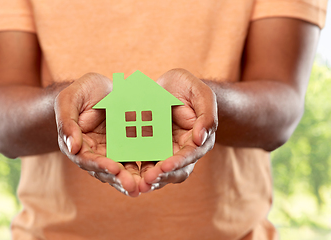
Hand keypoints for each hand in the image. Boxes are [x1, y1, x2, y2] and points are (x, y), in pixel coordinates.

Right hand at [55, 73, 141, 196]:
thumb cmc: (82, 91)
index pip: (86, 159)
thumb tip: (72, 148)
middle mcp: (93, 153)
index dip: (100, 165)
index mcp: (76, 145)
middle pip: (104, 170)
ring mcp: (110, 152)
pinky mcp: (126, 147)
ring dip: (131, 180)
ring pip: (120, 170)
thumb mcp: (69, 99)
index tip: (114, 168)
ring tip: (144, 187)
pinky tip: (154, 175)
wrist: (103, 85)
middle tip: (133, 186)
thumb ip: (67, 122)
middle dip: (119, 179)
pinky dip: (142, 169)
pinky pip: (134, 160)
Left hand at [138, 69, 217, 192]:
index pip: (190, 155)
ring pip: (159, 173)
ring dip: (148, 180)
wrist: (167, 85)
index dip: (178, 162)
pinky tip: (123, 174)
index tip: (165, 166)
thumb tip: (201, 139)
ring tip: (136, 184)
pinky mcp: (148, 150)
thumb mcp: (201, 93)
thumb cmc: (187, 87)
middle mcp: (182, 151)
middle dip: (161, 176)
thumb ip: (207, 114)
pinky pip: (142, 163)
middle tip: (147, 180)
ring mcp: (165, 152)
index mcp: (198, 140)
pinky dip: (135, 172)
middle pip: (175, 171)